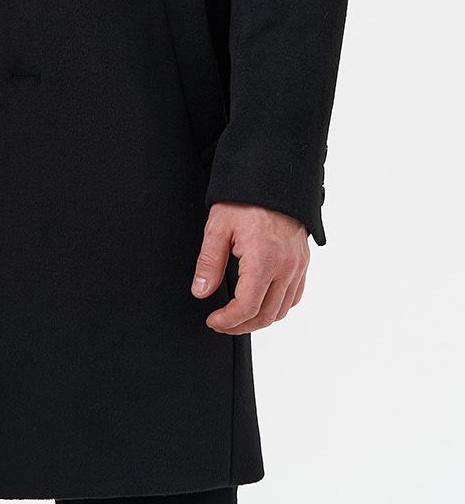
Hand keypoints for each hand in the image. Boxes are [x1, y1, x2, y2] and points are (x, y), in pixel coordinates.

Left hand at [191, 202, 309, 333]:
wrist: (273, 178)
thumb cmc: (246, 199)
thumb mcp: (218, 227)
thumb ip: (209, 263)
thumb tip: (201, 292)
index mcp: (263, 260)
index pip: (247, 307)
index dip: (228, 321)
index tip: (213, 320)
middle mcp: (285, 267)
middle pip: (266, 315)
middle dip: (241, 325)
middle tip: (222, 323)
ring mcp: (297, 266)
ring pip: (283, 310)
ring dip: (260, 319)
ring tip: (239, 317)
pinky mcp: (302, 261)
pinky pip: (295, 295)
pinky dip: (278, 306)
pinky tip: (262, 302)